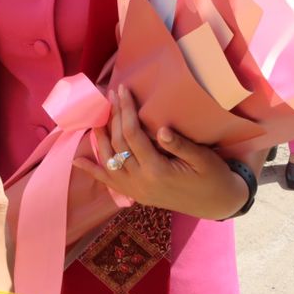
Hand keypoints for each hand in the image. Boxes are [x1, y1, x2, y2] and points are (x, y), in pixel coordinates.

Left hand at [72, 86, 244, 221]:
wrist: (217, 204)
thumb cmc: (213, 177)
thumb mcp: (203, 159)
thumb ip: (180, 145)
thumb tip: (161, 129)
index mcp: (157, 171)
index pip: (133, 134)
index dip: (126, 110)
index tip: (123, 90)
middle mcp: (141, 182)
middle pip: (119, 143)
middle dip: (114, 116)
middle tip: (112, 94)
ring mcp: (135, 191)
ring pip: (109, 159)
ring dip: (100, 137)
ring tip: (97, 115)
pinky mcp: (136, 195)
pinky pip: (109, 182)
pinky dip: (92, 171)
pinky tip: (77, 160)